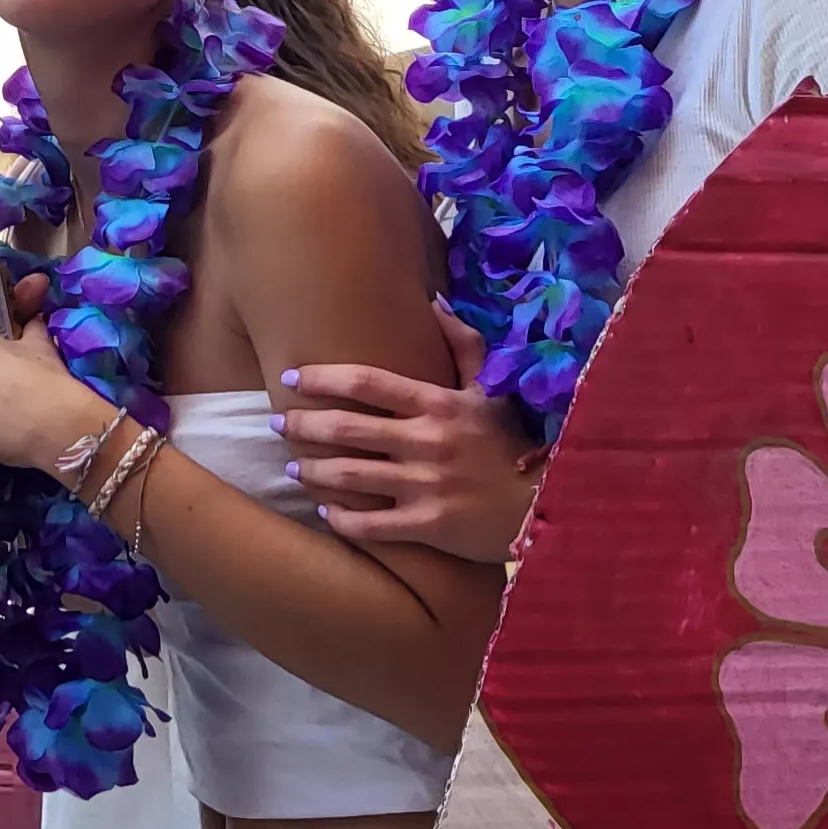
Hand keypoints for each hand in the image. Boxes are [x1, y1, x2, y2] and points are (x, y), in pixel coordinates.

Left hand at [279, 307, 540, 564]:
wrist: (548, 504)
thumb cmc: (515, 444)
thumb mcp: (493, 390)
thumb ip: (463, 346)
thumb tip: (433, 304)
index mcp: (439, 404)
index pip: (367, 382)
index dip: (322, 377)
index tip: (291, 377)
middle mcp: (427, 441)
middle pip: (346, 428)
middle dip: (303, 425)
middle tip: (279, 423)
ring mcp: (426, 484)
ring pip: (349, 475)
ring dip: (312, 470)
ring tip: (293, 467)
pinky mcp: (429, 524)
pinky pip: (371, 523)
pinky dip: (342, 518)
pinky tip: (327, 512)